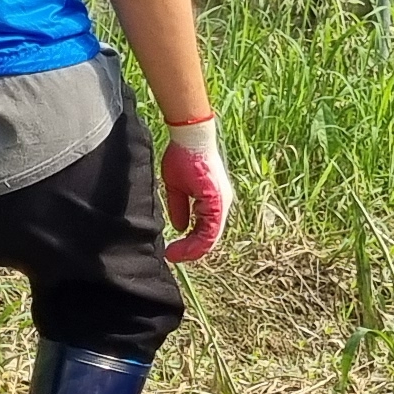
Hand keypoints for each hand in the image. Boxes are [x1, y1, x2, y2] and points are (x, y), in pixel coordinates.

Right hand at [156, 117, 231, 266]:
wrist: (190, 138)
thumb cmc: (183, 156)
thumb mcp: (177, 187)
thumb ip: (180, 208)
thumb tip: (180, 227)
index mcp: (213, 201)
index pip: (205, 231)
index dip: (189, 245)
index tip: (172, 251)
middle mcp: (221, 204)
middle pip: (209, 237)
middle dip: (190, 250)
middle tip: (172, 256)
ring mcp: (221, 203)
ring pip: (211, 236)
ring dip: (193, 249)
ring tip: (175, 254)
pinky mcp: (217, 201)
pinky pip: (210, 229)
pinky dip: (197, 241)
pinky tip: (182, 245)